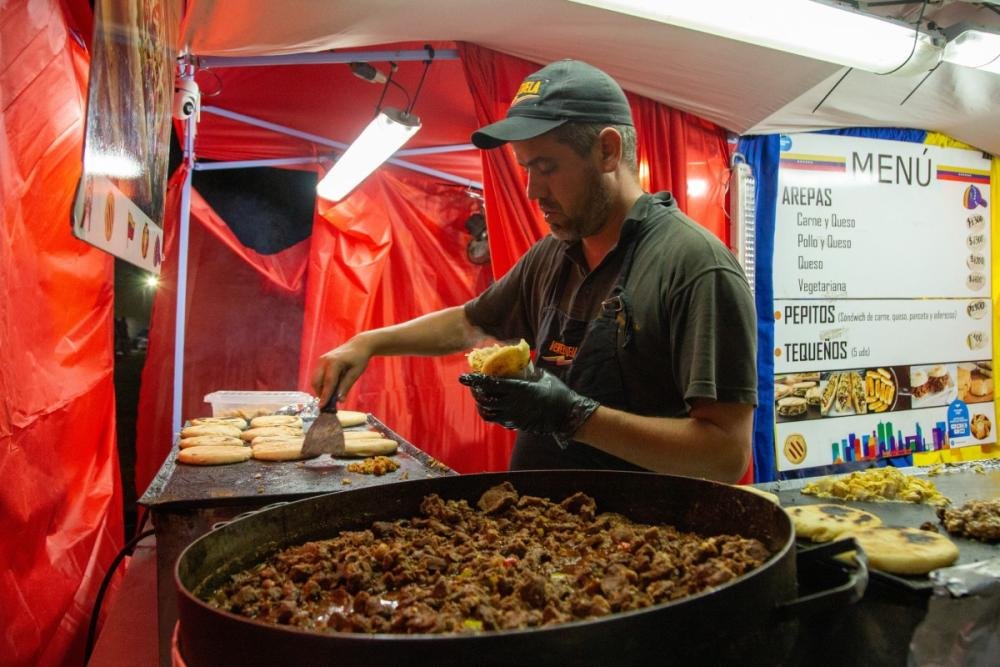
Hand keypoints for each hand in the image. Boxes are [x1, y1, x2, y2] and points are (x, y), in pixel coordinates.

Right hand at [311, 336, 372, 404]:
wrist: (358, 345)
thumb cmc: (359, 358)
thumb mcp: (356, 373)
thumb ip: (346, 386)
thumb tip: (339, 401)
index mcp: (334, 362)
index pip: (328, 382)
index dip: (325, 396)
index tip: (322, 407)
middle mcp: (324, 360)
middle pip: (317, 382)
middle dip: (321, 394)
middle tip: (329, 404)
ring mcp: (321, 360)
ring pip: (315, 380)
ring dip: (321, 389)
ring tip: (333, 396)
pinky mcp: (321, 362)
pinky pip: (318, 376)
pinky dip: (323, 384)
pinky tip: (332, 388)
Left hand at [458, 369, 598, 438]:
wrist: (566, 415)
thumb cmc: (556, 391)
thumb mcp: (541, 376)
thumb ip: (525, 370)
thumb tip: (515, 361)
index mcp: (519, 389)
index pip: (491, 384)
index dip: (475, 380)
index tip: (463, 377)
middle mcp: (513, 404)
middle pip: (484, 400)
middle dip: (475, 392)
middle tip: (473, 385)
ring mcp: (513, 417)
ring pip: (487, 413)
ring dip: (480, 405)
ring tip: (480, 397)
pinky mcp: (516, 425)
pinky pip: (497, 420)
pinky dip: (491, 413)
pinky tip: (493, 406)